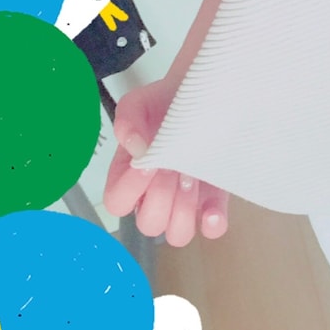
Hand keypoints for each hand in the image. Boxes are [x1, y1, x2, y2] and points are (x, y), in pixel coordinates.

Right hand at [104, 78, 229, 246]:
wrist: (199, 94)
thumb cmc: (164, 104)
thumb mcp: (138, 103)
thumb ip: (127, 121)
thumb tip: (136, 148)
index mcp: (128, 176)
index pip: (116, 203)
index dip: (130, 188)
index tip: (147, 163)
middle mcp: (153, 195)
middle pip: (149, 224)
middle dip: (162, 194)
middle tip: (172, 166)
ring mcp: (184, 202)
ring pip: (177, 234)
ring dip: (184, 209)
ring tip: (192, 177)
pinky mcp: (212, 201)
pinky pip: (212, 228)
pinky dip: (212, 221)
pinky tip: (212, 205)